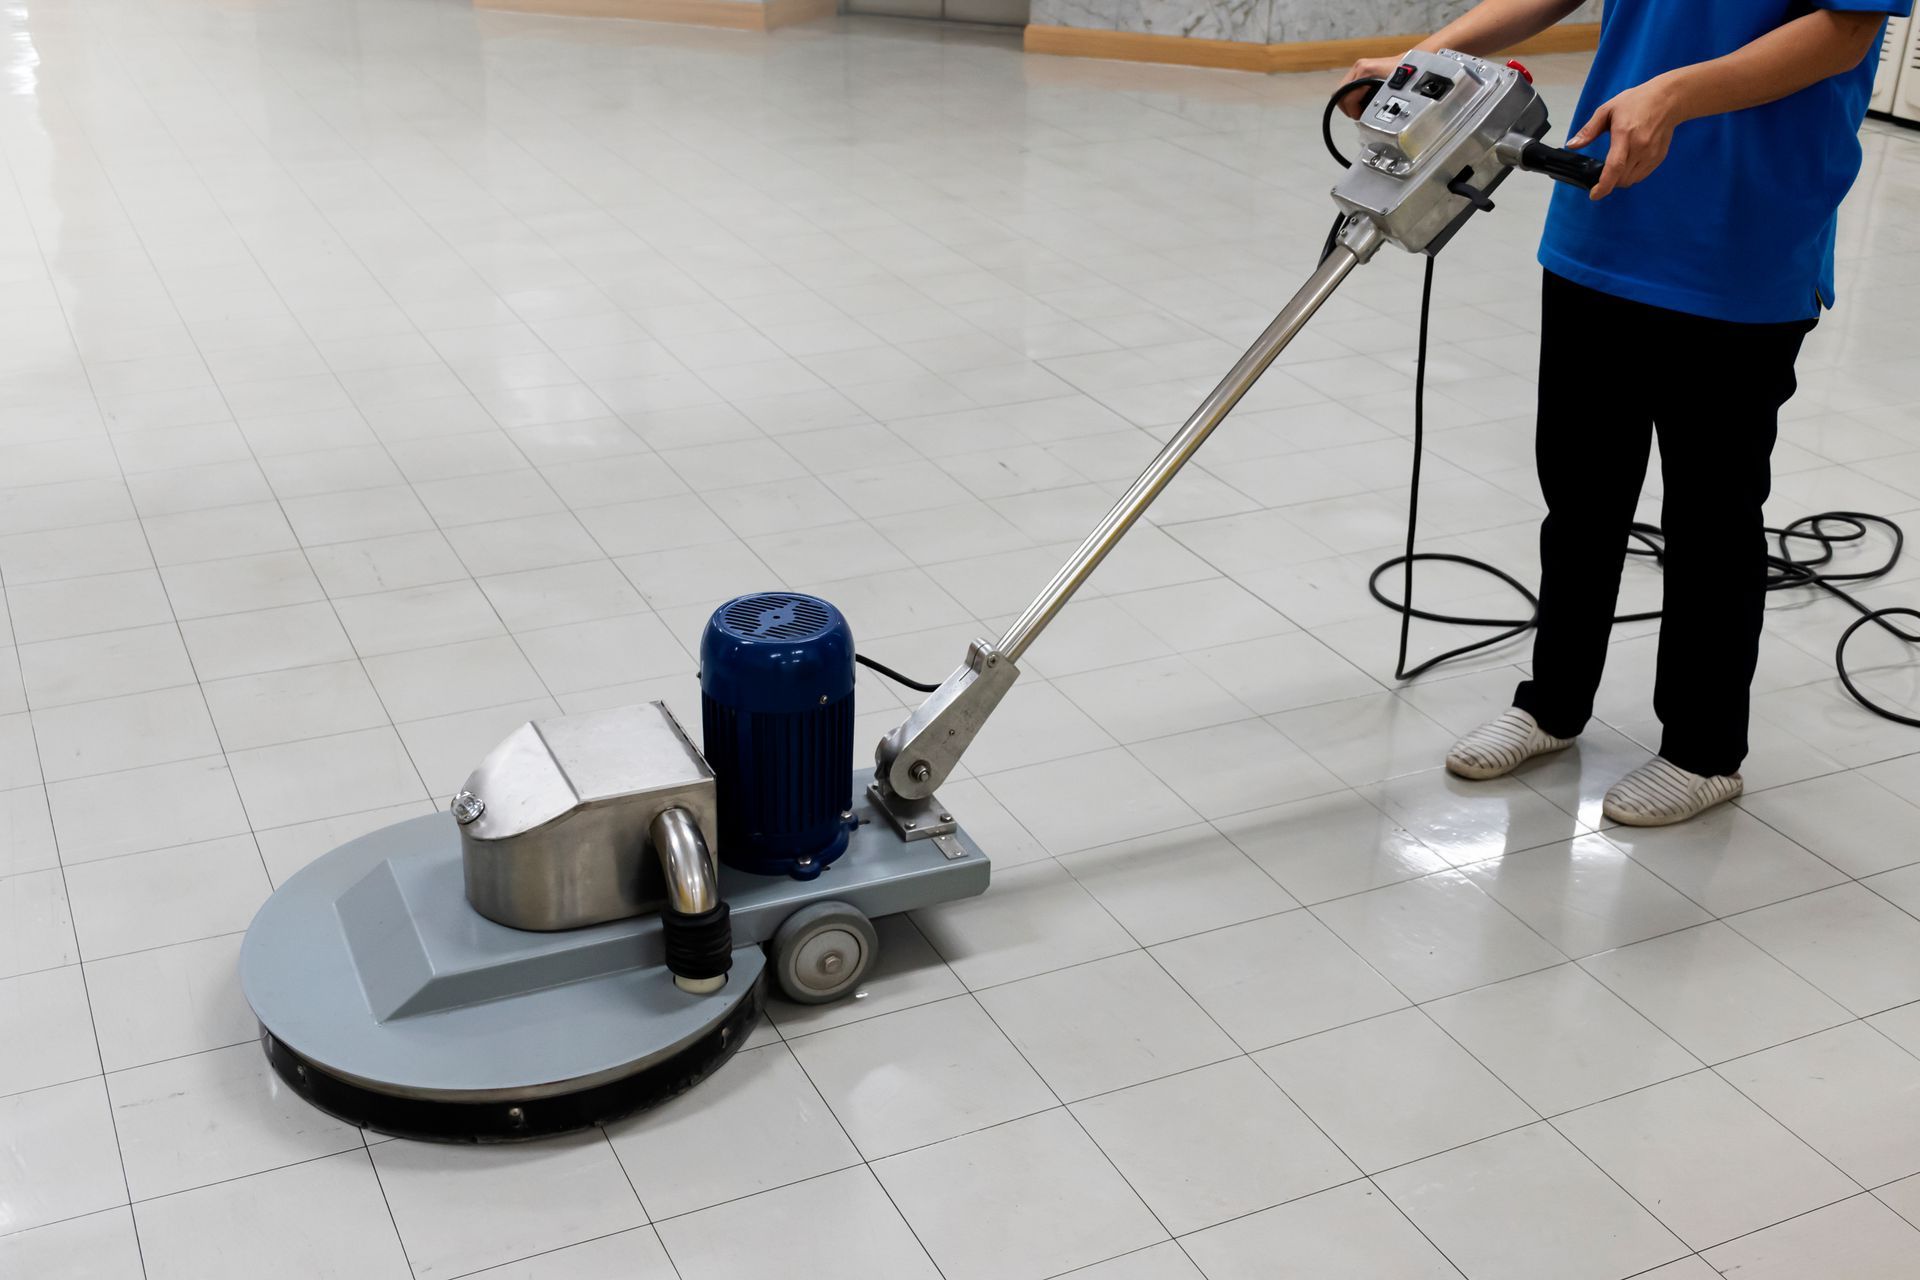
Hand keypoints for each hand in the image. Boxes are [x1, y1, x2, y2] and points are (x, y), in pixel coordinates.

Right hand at [1335, 56, 1404, 117]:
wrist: (1412, 63)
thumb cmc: (1406, 76)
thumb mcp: (1391, 91)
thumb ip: (1377, 103)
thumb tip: (1366, 117)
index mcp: (1365, 71)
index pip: (1347, 96)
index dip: (1352, 110)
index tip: (1359, 117)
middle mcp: (1359, 67)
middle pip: (1339, 92)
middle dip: (1346, 107)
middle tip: (1357, 115)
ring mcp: (1359, 67)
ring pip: (1342, 90)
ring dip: (1347, 102)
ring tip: (1358, 110)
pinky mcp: (1361, 69)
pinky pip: (1348, 86)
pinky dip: (1351, 97)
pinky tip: (1360, 103)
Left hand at [1568, 75, 1685, 199]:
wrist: (1668, 99)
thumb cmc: (1638, 101)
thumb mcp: (1607, 110)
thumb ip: (1589, 130)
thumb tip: (1572, 145)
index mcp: (1625, 134)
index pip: (1614, 167)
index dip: (1603, 185)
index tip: (1594, 194)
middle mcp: (1640, 147)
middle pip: (1621, 178)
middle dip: (1608, 181)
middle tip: (1601, 174)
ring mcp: (1652, 153)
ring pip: (1631, 180)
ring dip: (1619, 179)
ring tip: (1615, 166)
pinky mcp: (1659, 157)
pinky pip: (1641, 175)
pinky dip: (1631, 175)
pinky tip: (1628, 163)